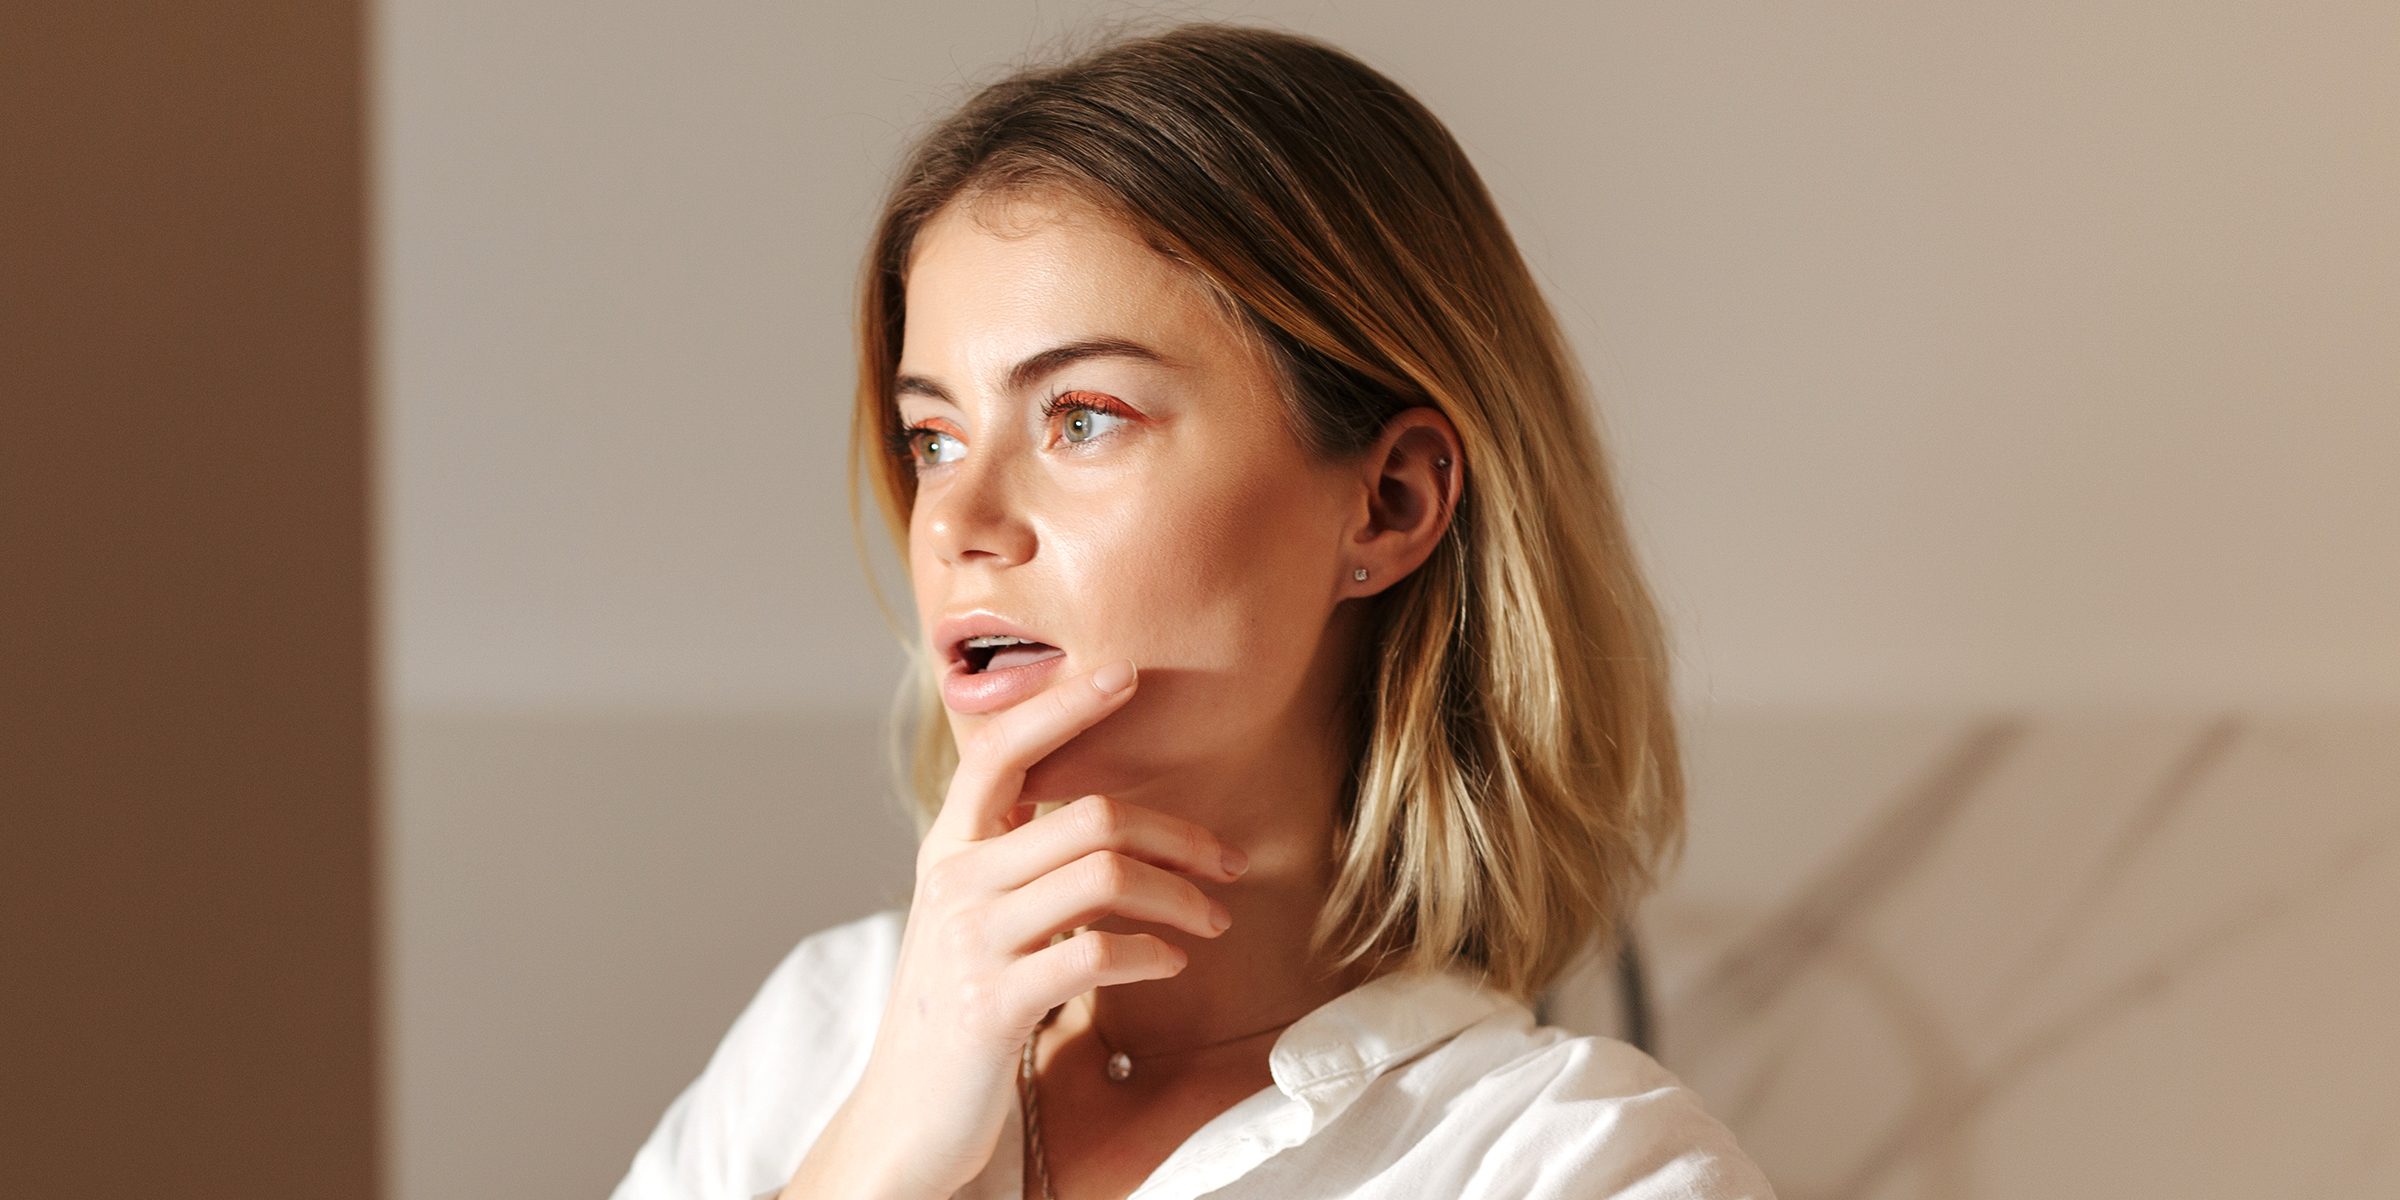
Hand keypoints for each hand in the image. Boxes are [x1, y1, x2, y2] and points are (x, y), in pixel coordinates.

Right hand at [781, 660, 1247, 1199]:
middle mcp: (953, 882)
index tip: (1126, 674)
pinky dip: (1152, 953)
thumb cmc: (957, 1016)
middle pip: (1088, 814)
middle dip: (1178, 832)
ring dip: (1180, 896)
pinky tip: (1171, 964)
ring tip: (1213, 919)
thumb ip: (1015, 867)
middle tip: (1228, 863)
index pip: (1001, 748)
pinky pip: (1095, 953)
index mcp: (948, 851)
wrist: (903, 1122)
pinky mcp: (992, 1004)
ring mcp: (970, 942)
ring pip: (1103, 875)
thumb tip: (1099, 822)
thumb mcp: (972, 923)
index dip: (1064, 704)